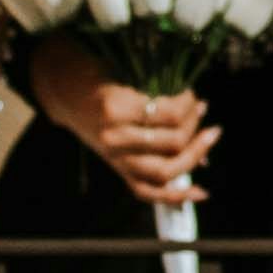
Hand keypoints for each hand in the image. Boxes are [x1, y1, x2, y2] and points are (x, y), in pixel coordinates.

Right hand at [27, 32, 216, 204]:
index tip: (192, 94)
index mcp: (117, 108)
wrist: (65, 93)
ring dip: (195, 154)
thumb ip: (159, 96)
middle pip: (172, 143)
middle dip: (194, 126)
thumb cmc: (99, 77)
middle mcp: (115, 137)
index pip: (170, 114)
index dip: (189, 104)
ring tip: (208, 135)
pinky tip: (199, 193)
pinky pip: (148, 192)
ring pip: (166, 169)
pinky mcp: (116, 170)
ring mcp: (115, 158)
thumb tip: (199, 115)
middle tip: (200, 108)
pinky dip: (176, 196)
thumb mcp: (127, 76)